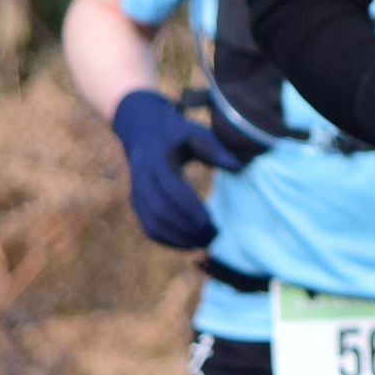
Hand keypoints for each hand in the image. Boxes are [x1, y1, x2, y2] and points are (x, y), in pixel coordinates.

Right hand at [107, 88, 241, 248]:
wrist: (143, 131)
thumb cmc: (176, 133)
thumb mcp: (195, 132)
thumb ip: (216, 149)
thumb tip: (238, 167)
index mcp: (156, 160)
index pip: (171, 189)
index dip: (189, 207)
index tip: (211, 221)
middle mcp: (142, 180)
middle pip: (161, 211)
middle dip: (187, 228)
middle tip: (214, 237)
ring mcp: (136, 194)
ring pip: (153, 224)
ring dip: (178, 238)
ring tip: (205, 243)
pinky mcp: (137, 205)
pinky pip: (149, 228)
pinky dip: (168, 240)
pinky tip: (190, 243)